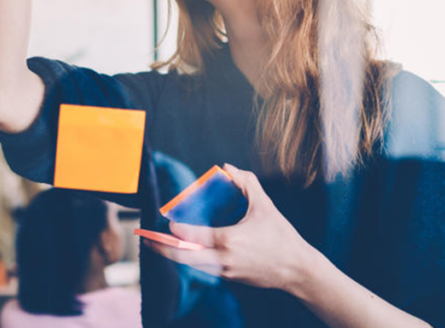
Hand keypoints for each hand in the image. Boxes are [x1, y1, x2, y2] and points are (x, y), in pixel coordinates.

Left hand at [144, 164, 320, 291]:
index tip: (168, 224)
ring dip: (175, 256)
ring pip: (192, 265)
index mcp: (229, 240)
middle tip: (147, 242)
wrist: (297, 270)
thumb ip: (247, 182)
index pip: (194, 237)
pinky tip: (185, 252)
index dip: (177, 231)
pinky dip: (192, 261)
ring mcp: (226, 272)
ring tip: (160, 246)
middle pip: (184, 257)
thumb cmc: (281, 236)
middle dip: (162, 250)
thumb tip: (228, 166)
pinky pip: (205, 269)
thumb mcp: (265, 206)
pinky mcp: (230, 279)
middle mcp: (223, 259)